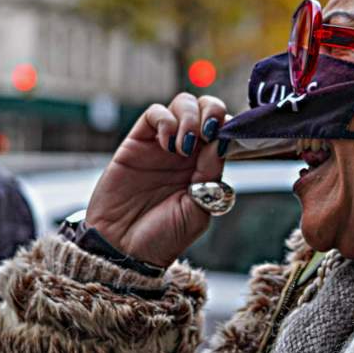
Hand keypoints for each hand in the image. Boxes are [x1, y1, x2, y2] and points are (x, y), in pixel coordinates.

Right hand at [84, 92, 227, 267]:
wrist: (124, 249)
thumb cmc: (163, 236)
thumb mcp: (198, 209)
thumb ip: (210, 175)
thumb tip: (221, 141)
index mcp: (206, 166)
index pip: (224, 130)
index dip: (230, 126)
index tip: (227, 137)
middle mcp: (187, 150)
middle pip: (207, 108)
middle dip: (213, 111)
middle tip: (207, 132)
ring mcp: (162, 144)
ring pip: (183, 104)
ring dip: (189, 116)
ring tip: (183, 146)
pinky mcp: (137, 141)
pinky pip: (154, 113)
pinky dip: (165, 119)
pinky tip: (166, 143)